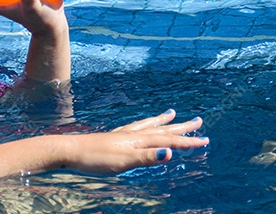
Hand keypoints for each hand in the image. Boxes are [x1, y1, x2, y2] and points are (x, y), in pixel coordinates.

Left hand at [61, 110, 208, 174]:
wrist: (70, 151)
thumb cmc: (96, 159)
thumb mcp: (124, 162)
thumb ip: (147, 158)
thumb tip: (170, 154)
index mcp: (140, 140)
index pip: (170, 141)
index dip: (188, 142)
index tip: (205, 140)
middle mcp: (136, 134)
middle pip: (164, 130)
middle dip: (183, 127)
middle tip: (199, 121)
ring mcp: (125, 134)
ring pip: (151, 125)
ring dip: (164, 121)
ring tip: (173, 113)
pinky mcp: (115, 137)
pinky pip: (137, 126)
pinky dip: (146, 123)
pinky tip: (142, 124)